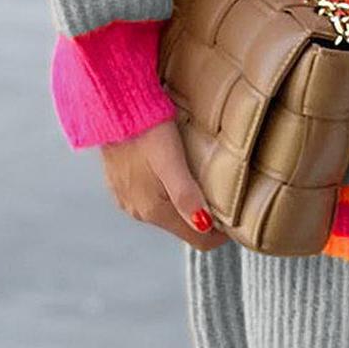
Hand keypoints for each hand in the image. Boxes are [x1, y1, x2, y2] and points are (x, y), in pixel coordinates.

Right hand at [99, 117, 230, 252]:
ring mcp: (127, 199)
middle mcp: (137, 211)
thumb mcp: (171, 161)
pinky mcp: (121, 185)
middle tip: (224, 196)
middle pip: (182, 226)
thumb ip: (185, 195)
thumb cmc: (146, 130)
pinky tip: (175, 170)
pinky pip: (151, 197)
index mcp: (153, 210)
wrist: (112, 109)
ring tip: (202, 180)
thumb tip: (203, 226)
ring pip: (167, 211)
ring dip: (186, 203)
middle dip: (204, 217)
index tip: (237, 218)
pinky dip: (167, 191)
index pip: (197, 239)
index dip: (220, 233)